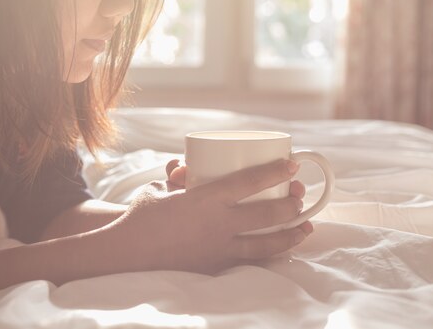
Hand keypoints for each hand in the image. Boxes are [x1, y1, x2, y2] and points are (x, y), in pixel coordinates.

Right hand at [109, 158, 312, 274]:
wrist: (127, 252)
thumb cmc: (142, 215)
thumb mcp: (160, 189)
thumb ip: (179, 178)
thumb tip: (185, 168)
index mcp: (207, 198)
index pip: (250, 182)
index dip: (275, 172)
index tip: (292, 166)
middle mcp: (219, 223)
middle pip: (267, 213)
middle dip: (291, 204)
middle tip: (300, 196)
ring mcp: (220, 247)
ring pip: (265, 242)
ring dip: (290, 234)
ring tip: (305, 227)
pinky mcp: (216, 265)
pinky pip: (249, 260)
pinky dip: (269, 255)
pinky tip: (281, 251)